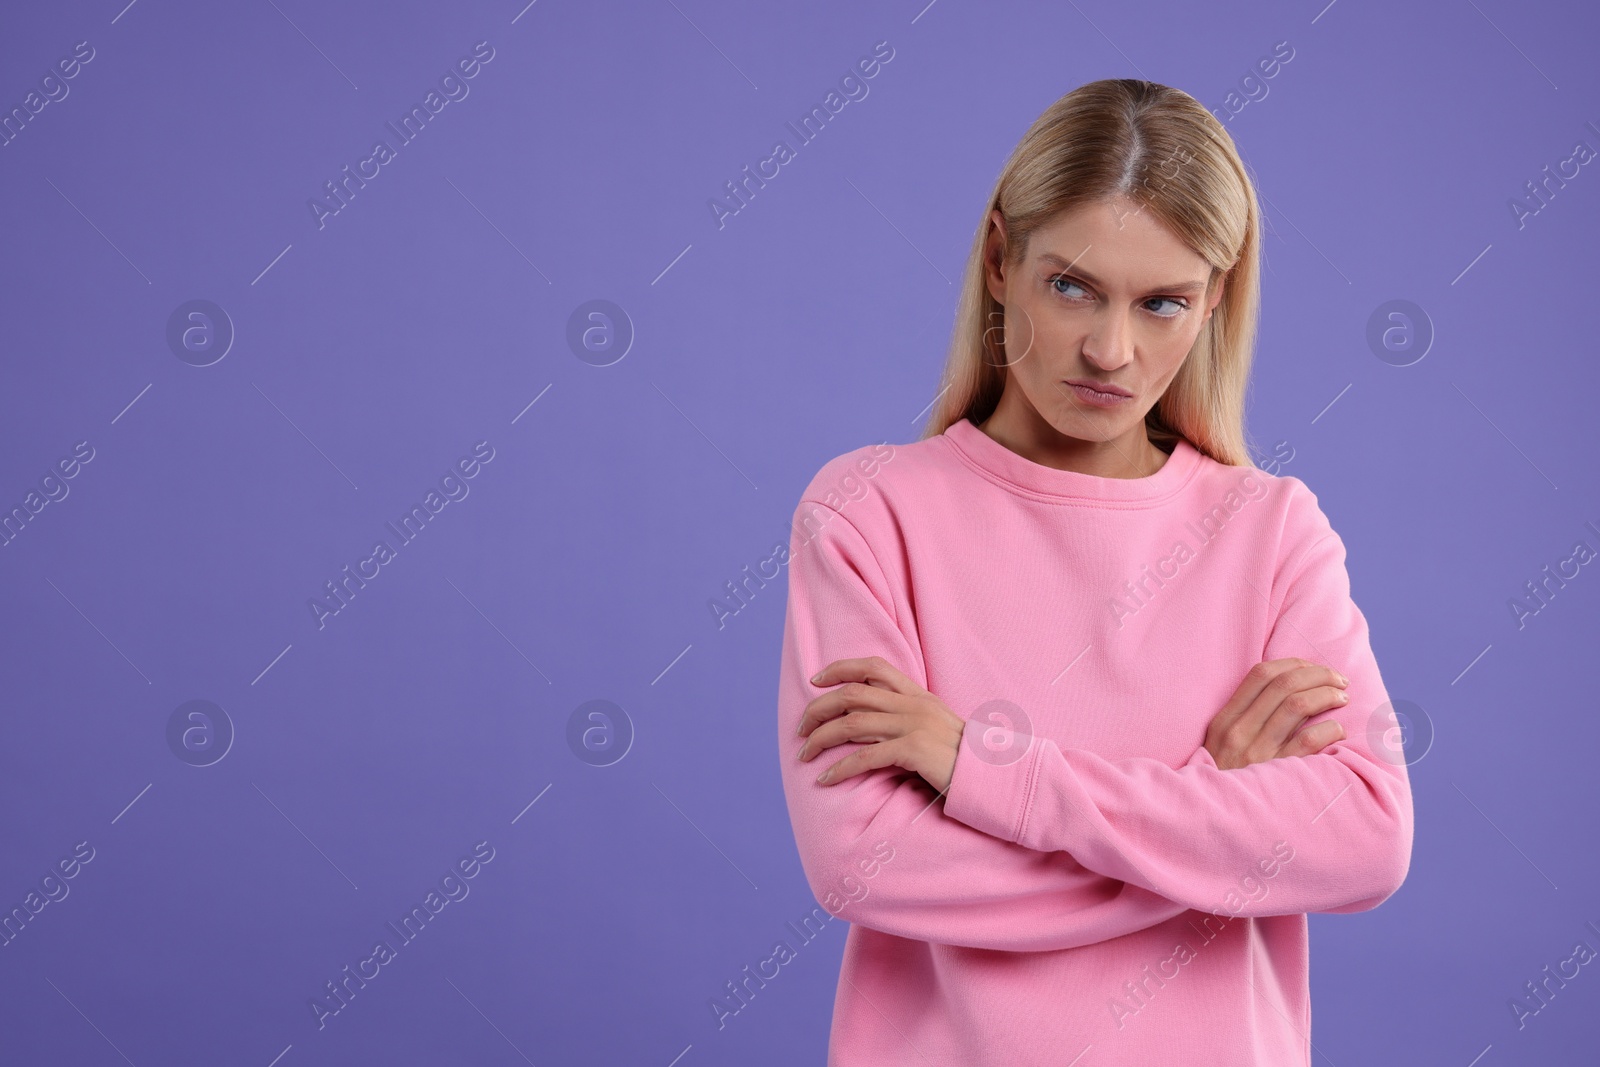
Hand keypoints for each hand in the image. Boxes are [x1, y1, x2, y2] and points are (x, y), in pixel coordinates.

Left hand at [796, 656, 965, 792]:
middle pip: (853, 694)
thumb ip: (909, 719)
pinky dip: (841, 768)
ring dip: (822, 738)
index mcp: (919, 695)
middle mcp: (914, 704)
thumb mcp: (937, 728)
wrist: (996, 776)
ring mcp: (915, 725)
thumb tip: (869, 725)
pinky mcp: (915, 751)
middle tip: (800, 729)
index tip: (816, 680)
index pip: (874, 666)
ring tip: (804, 754)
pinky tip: (825, 779)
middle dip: (819, 708)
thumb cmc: (965, 759)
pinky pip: (867, 756)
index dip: (840, 668)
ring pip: (853, 722)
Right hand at [1204, 658, 1349, 770]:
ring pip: (1298, 706)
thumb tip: (1287, 692)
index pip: (1260, 675)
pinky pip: (1309, 740)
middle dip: (1318, 674)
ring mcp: (1258, 754)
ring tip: (1343, 697)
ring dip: (1327, 695)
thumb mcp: (1219, 747)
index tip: (1312, 667)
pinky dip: (1329, 729)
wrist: (1210, 825)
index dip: (1293, 664)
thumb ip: (1243, 720)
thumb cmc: (1225, 783)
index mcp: (1224, 721)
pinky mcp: (1278, 775)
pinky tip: (1338, 730)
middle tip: (1339, 680)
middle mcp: (1239, 733)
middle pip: (1284, 685)